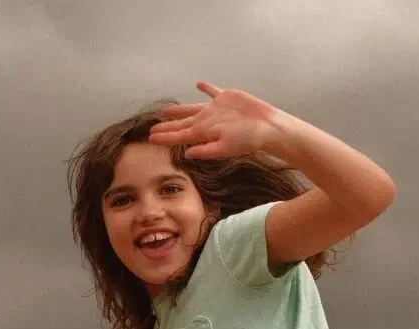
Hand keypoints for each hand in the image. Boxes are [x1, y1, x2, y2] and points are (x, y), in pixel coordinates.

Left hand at [148, 81, 280, 159]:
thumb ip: (206, 150)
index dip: (165, 137)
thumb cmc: (249, 139)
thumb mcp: (226, 147)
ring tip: (166, 110)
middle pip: (182, 124)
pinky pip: (213, 92)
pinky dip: (206, 88)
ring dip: (179, 109)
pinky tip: (199, 84)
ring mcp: (216, 109)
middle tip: (153, 128)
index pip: (179, 136)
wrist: (268, 127)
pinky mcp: (227, 99)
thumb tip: (187, 155)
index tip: (151, 138)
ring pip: (192, 108)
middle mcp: (207, 121)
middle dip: (168, 127)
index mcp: (204, 132)